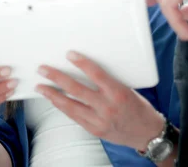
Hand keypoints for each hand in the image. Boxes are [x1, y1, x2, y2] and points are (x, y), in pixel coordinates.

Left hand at [35, 51, 164, 150]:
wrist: (147, 133)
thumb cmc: (139, 108)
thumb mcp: (127, 89)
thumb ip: (108, 81)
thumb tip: (88, 68)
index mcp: (117, 93)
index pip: (96, 74)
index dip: (82, 63)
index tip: (69, 54)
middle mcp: (106, 107)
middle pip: (76, 89)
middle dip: (57, 78)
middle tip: (43, 69)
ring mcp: (98, 120)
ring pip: (70, 105)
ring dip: (53, 95)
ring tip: (41, 86)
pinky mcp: (94, 129)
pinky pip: (74, 116)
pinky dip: (62, 107)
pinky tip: (54, 100)